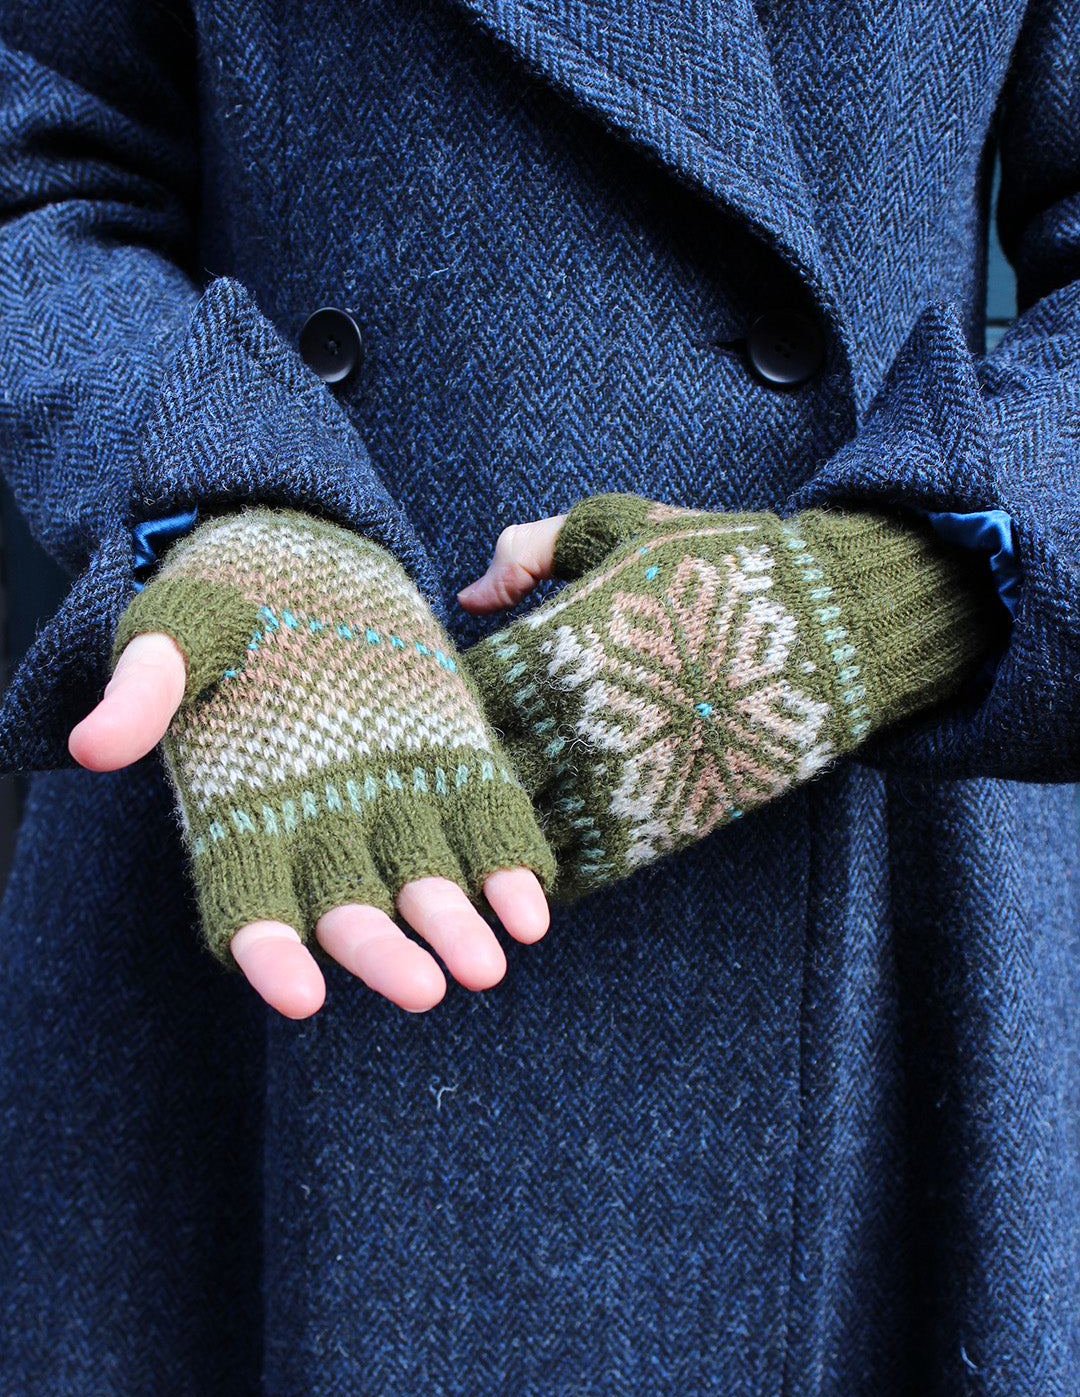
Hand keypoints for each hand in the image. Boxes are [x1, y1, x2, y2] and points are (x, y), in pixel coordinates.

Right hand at [70, 508, 555, 1019]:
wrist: (306, 564)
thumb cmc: (226, 608)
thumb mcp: (175, 631)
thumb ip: (145, 687)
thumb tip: (91, 746)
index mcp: (243, 814)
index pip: (248, 905)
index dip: (271, 954)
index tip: (298, 995)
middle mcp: (320, 828)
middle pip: (350, 913)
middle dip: (384, 954)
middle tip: (424, 991)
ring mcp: (393, 802)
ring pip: (424, 887)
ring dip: (455, 928)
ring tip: (486, 966)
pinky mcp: (452, 768)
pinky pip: (483, 831)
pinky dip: (506, 872)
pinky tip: (531, 910)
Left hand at [460, 494, 922, 901]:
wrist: (833, 626)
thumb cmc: (721, 563)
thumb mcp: (621, 524)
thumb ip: (531, 550)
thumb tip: (469, 597)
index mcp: (552, 645)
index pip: (454, 696)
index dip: (428, 711)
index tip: (420, 713)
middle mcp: (573, 721)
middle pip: (475, 773)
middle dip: (447, 785)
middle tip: (427, 791)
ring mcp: (618, 778)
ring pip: (518, 830)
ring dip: (489, 839)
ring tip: (470, 838)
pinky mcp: (662, 822)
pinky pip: (579, 864)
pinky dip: (545, 872)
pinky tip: (528, 866)